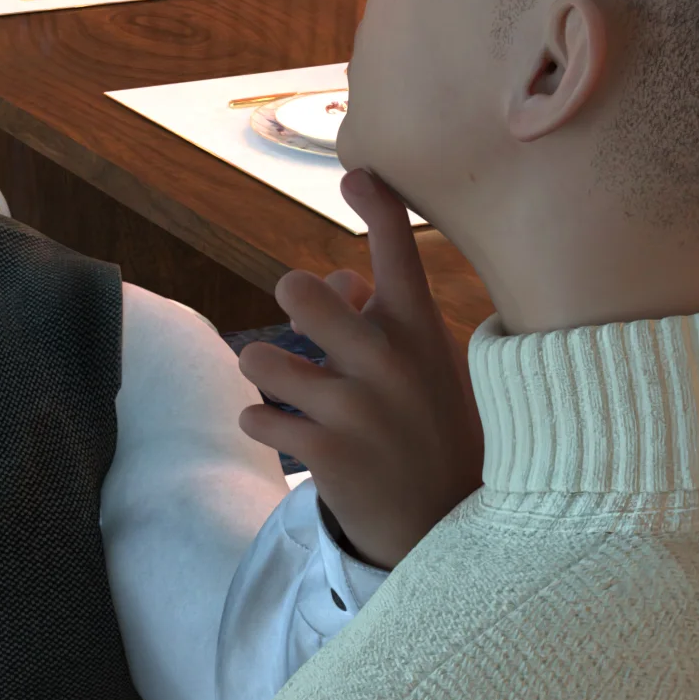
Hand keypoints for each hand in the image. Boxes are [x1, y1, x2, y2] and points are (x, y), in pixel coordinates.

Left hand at [236, 170, 481, 570]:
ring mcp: (355, 409)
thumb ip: (381, 315)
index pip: (399, 252)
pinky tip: (289, 431)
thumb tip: (336, 275)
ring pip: (261, 360)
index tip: (355, 175)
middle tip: (300, 313)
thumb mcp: (424, 364)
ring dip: (262, 369)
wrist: (442, 524)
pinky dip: (262, 422)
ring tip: (284, 382)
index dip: (376, 205)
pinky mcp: (326, 454)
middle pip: (302, 294)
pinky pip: (256, 418)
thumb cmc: (429, 427)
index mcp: (418, 330)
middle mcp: (388, 361)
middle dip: (292, 297)